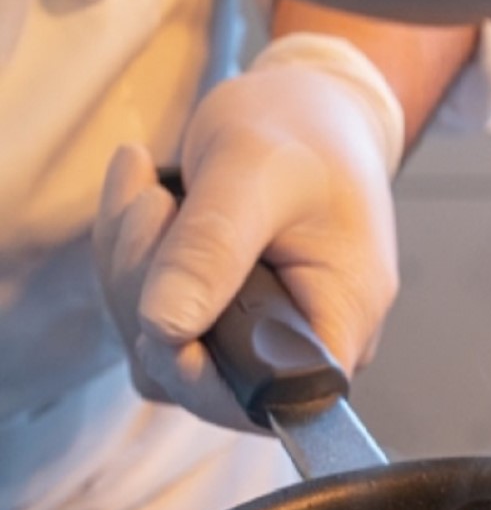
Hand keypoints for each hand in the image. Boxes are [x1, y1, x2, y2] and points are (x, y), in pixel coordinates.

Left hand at [91, 35, 403, 430]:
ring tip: (147, 188)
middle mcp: (307, 346)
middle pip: (204, 381)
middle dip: (149, 299)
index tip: (156, 324)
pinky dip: (129, 265)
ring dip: (129, 273)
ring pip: (164, 354)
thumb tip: (164, 328)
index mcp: (341, 322)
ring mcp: (261, 337)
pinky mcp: (222, 320)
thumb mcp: (253, 172)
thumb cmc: (304, 135)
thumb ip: (211, 248)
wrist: (309, 110)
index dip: (205, 380)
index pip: (271, 400)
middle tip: (150, 204)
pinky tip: (144, 200)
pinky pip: (152, 325)